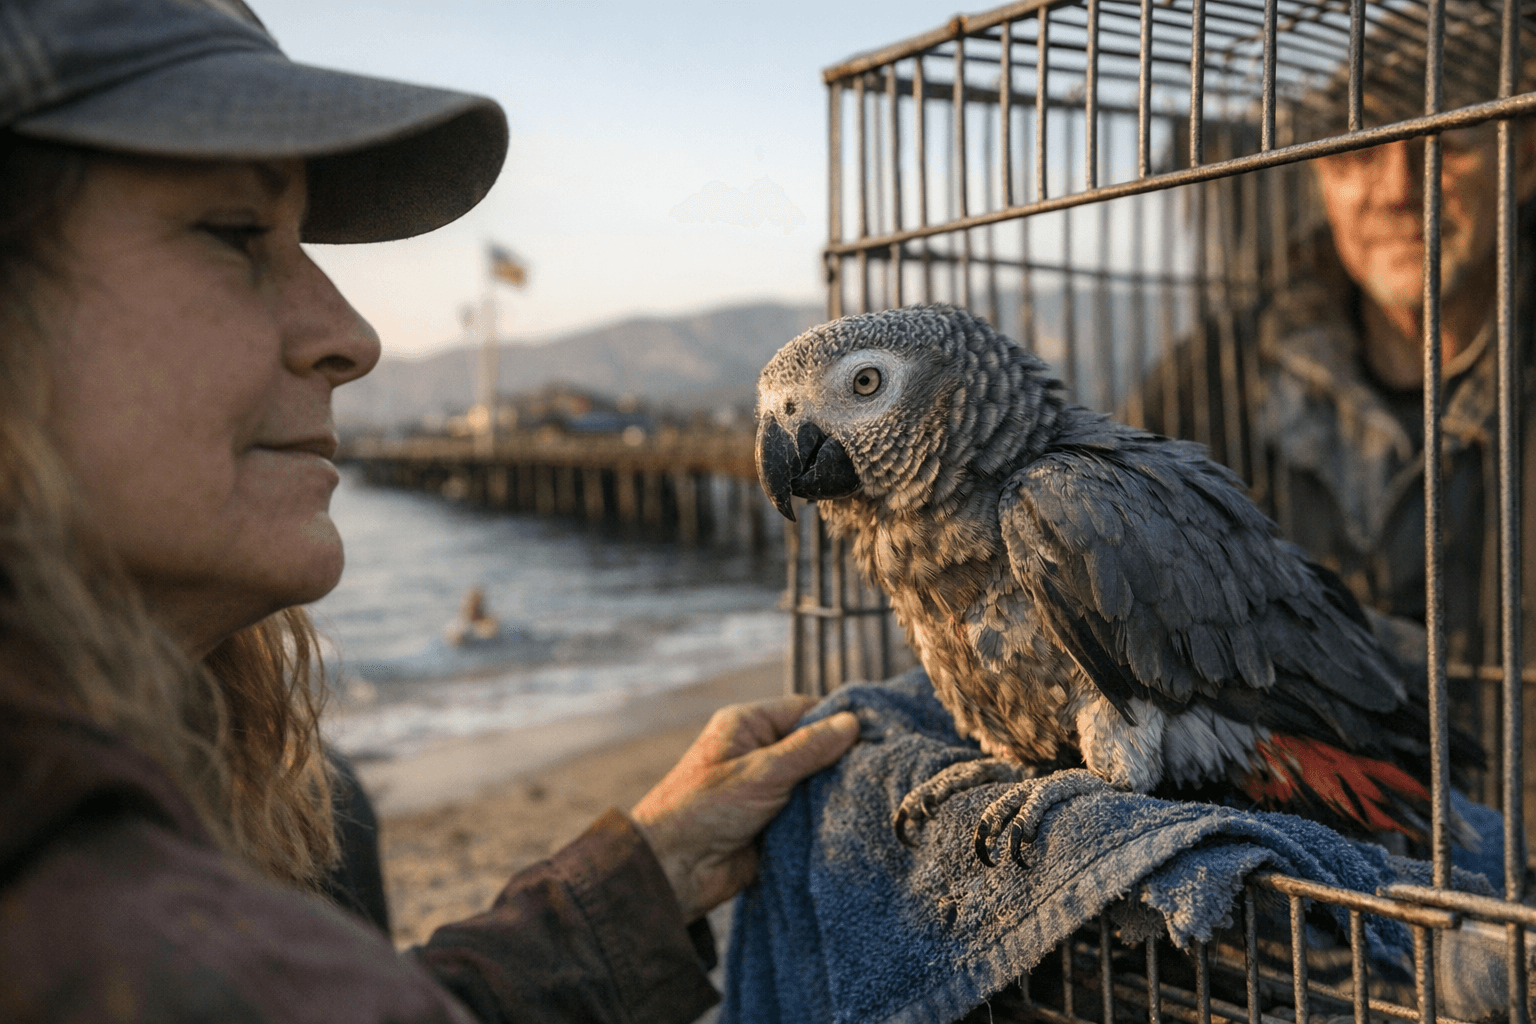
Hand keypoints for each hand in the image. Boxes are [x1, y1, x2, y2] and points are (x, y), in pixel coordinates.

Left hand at [630, 696, 859, 920]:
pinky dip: (825, 817)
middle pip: (814, 747)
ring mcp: (767, 789)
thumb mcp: (760, 772)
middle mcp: (759, 753)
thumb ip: (808, 749)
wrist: (672, 870)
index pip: (804, 711)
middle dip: (841, 758)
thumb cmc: (703, 809)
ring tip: (873, 793)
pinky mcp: (774, 823)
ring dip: (834, 791)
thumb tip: (851, 722)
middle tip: (880, 767)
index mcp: (748, 726)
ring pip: (815, 782)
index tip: (876, 732)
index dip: (838, 720)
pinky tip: (854, 818)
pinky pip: (809, 813)